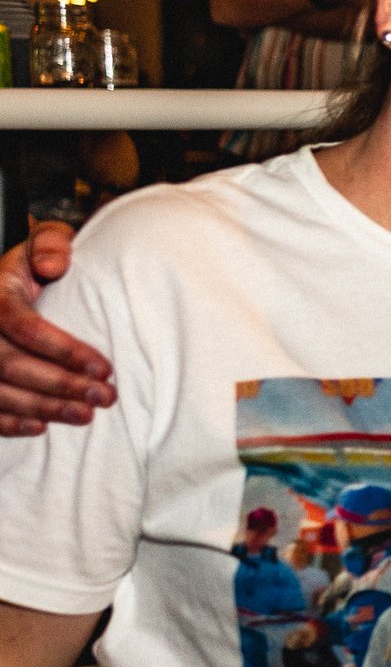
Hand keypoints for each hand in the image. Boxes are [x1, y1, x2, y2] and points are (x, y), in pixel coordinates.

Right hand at [0, 222, 113, 434]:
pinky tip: (40, 428)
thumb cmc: (37, 260)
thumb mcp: (46, 238)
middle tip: (104, 397)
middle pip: (12, 365)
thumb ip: (52, 244)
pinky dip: (7, 422)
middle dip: (60, 385)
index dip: (63, 350)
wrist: (10, 276)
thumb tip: (54, 265)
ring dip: (42, 408)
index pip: (23, 327)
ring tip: (85, 416)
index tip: (104, 367)